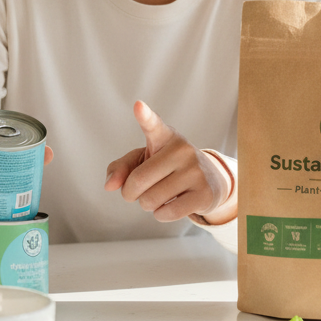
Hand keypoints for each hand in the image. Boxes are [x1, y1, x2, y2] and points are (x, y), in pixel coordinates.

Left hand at [103, 101, 233, 221]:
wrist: (211, 180)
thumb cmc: (167, 168)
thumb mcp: (143, 161)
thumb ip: (121, 168)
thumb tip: (109, 186)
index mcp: (164, 136)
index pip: (153, 125)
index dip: (145, 116)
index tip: (138, 106)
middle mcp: (182, 150)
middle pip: (138, 180)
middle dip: (130, 193)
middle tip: (138, 191)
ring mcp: (195, 171)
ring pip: (151, 200)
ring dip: (147, 205)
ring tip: (159, 195)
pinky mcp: (204, 193)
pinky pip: (167, 213)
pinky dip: (160, 215)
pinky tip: (169, 205)